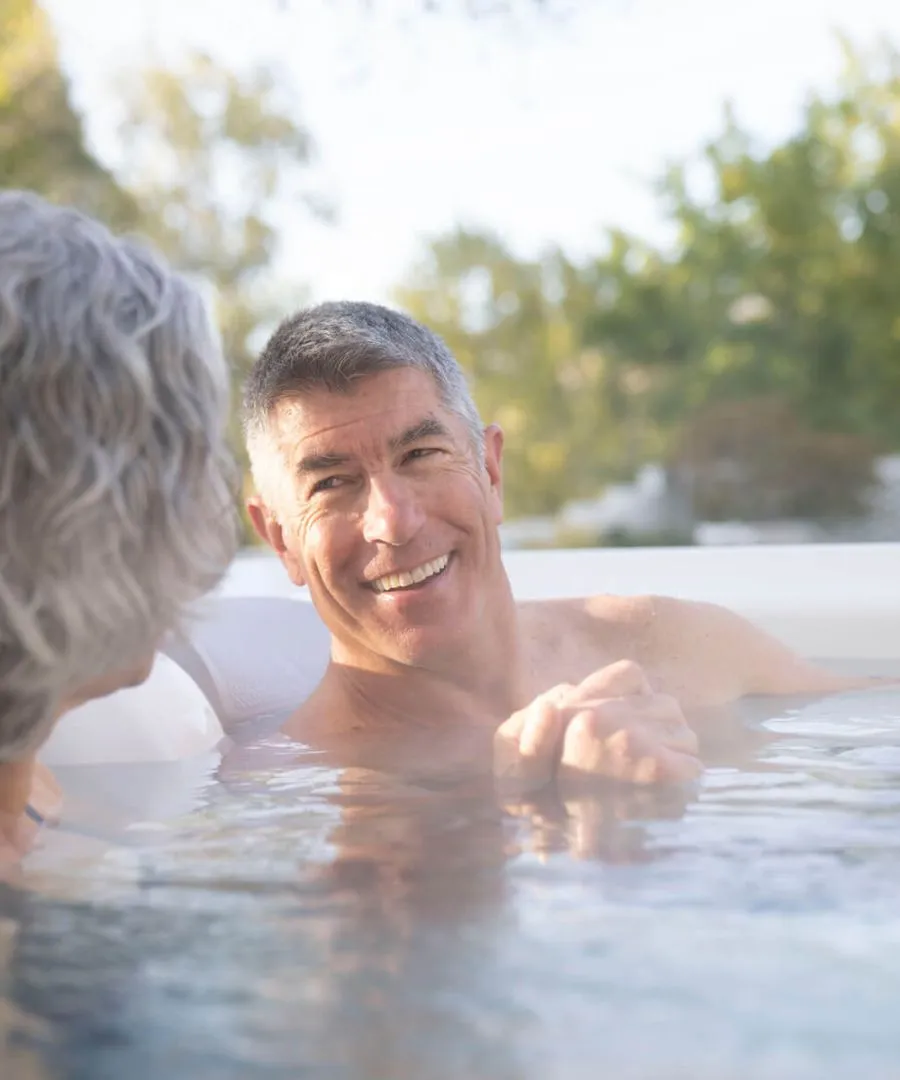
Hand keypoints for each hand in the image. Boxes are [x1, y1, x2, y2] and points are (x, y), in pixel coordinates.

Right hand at [494, 659, 700, 794]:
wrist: (581, 855)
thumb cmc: (571, 801)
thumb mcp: (563, 741)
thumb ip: (590, 699)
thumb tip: (631, 678)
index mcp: (585, 710)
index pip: (631, 673)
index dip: (637, 699)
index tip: (632, 726)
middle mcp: (611, 720)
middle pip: (666, 705)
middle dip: (662, 729)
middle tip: (645, 761)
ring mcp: (640, 744)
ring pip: (685, 734)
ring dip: (676, 754)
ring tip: (654, 781)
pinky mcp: (665, 773)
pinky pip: (694, 766)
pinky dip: (686, 783)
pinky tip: (666, 798)